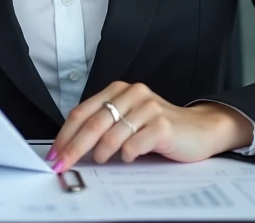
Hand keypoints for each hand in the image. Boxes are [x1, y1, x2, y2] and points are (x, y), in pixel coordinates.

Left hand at [47, 82, 252, 172]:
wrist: (199, 130)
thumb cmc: (159, 128)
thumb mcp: (128, 121)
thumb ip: (104, 127)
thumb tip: (70, 149)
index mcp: (118, 90)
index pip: (82, 112)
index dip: (65, 135)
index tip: (55, 154)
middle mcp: (132, 93)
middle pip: (93, 123)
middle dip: (74, 147)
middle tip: (63, 164)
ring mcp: (148, 107)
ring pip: (111, 134)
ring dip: (101, 153)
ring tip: (101, 161)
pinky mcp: (162, 124)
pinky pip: (134, 144)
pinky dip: (126, 155)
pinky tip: (128, 158)